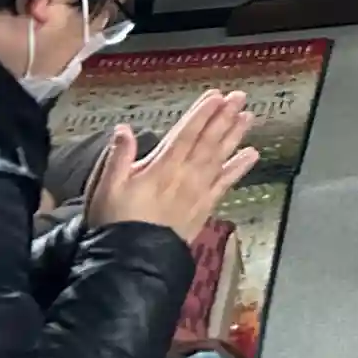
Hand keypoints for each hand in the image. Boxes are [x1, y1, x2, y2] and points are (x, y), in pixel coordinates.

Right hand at [84, 91, 259, 245]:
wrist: (130, 261)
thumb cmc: (115, 222)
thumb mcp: (106, 188)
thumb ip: (118, 157)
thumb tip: (122, 129)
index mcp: (161, 168)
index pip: (185, 134)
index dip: (202, 114)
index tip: (216, 96)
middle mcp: (185, 176)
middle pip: (208, 141)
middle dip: (224, 117)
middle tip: (240, 97)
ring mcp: (197, 192)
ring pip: (219, 157)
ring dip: (234, 136)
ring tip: (248, 116)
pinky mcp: (204, 207)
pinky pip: (225, 184)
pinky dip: (239, 168)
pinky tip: (252, 155)